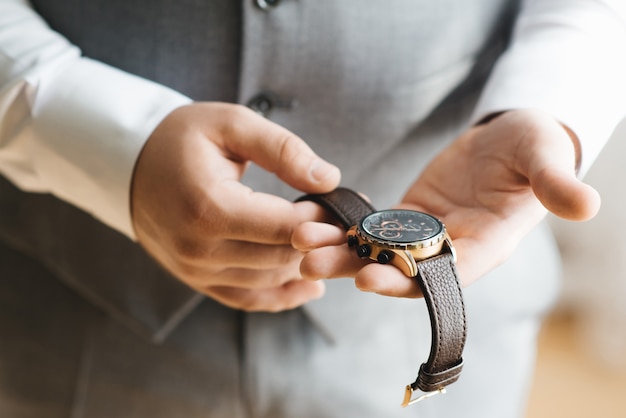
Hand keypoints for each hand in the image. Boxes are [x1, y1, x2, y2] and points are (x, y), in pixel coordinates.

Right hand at [131, 102, 340, 310]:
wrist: (132, 166)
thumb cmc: (183, 139)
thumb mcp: (231, 125)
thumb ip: (282, 149)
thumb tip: (329, 178)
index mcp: (208, 207)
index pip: (285, 228)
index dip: (321, 220)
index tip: (340, 204)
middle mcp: (199, 249)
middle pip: (281, 257)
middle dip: (319, 242)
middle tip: (340, 223)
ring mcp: (195, 271)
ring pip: (270, 280)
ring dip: (304, 266)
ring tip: (330, 245)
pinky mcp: (197, 281)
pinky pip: (248, 299)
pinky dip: (282, 295)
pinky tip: (309, 285)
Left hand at [293, 109, 599, 296]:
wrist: (508, 140)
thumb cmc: (531, 148)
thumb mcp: (544, 158)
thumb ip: (555, 182)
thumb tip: (587, 204)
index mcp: (485, 245)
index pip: (444, 274)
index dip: (407, 282)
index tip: (369, 280)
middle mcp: (450, 249)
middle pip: (398, 271)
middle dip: (355, 269)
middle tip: (311, 263)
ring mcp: (424, 235)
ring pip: (377, 252)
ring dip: (337, 250)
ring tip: (297, 240)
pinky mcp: (406, 217)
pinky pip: (371, 228)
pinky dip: (342, 227)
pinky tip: (309, 218)